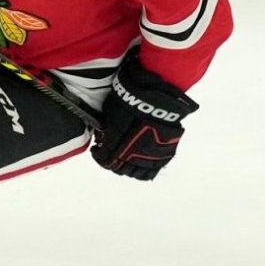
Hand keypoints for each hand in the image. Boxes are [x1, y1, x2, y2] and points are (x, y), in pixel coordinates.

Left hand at [90, 48, 198, 180]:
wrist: (157, 92)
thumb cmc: (130, 97)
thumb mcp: (111, 111)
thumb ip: (107, 128)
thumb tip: (103, 136)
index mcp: (117, 145)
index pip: (105, 160)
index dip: (99, 157)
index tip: (97, 151)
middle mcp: (134, 154)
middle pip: (121, 169)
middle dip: (113, 163)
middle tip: (111, 155)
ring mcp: (151, 154)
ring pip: (138, 173)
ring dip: (130, 168)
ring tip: (126, 159)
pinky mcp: (166, 151)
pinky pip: (155, 168)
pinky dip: (147, 168)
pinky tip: (142, 161)